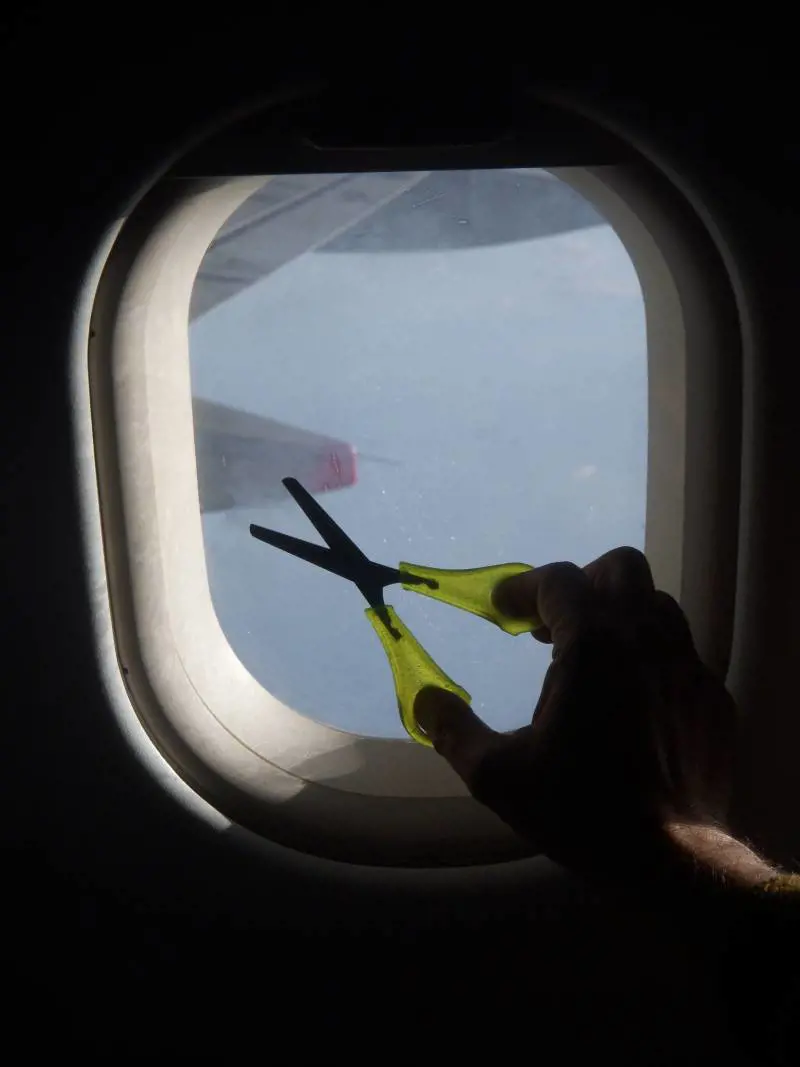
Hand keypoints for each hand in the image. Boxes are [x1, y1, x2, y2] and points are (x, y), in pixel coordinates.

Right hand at [415, 547, 772, 888]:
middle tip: (552, 621)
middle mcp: (647, 640)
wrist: (670, 860)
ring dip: (618, 616)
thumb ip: (452, 730)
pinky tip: (629, 701)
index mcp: (594, 644)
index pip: (558, 580)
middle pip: (620, 569)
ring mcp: (688, 668)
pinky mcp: (713, 699)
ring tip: (590, 657)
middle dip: (581, 583)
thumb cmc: (579, 810)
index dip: (523, 587)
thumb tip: (423, 700)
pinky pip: (680, 655)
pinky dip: (649, 658)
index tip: (502, 611)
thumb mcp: (497, 775)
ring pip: (657, 607)